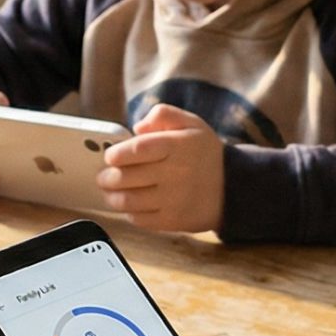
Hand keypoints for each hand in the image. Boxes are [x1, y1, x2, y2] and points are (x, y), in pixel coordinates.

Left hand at [99, 104, 224, 232]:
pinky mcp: (172, 221)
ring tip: (109, 191)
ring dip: (112, 197)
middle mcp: (175, 173)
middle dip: (108, 177)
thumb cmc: (205, 153)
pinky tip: (129, 205)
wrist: (232, 188)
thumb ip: (163, 115)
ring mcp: (173, 200)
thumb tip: (138, 127)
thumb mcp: (191, 123)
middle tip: (103, 176)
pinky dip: (128, 212)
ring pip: (129, 201)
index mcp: (177, 146)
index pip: (138, 150)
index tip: (110, 156)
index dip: (117, 154)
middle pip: (127, 177)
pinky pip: (140, 219)